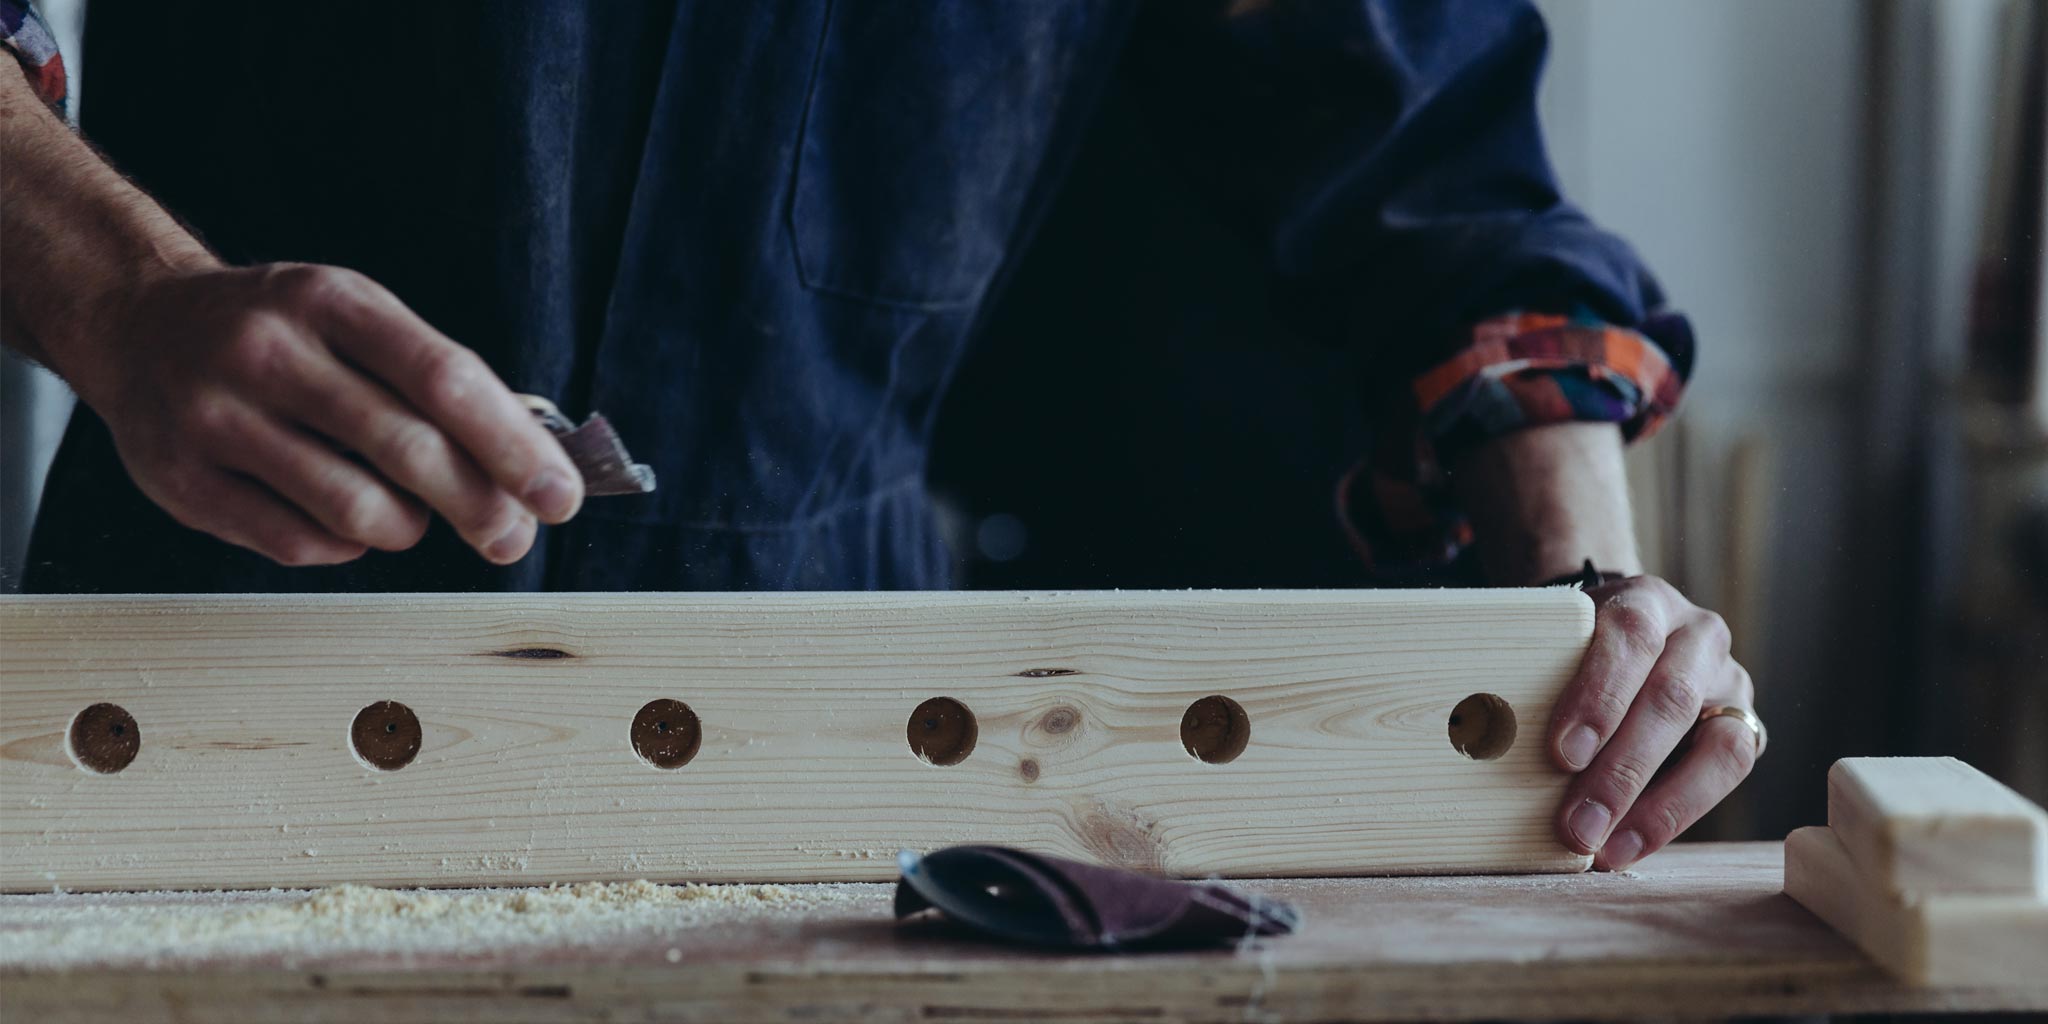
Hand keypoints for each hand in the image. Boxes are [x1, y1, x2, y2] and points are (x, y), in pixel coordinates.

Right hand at [63, 262, 583, 565]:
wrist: (137, 324)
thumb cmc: (279, 331)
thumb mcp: (355, 318)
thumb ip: (437, 380)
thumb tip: (533, 462)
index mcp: (331, 300)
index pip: (444, 376)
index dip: (513, 445)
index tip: (561, 494)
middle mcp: (268, 351)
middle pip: (407, 450)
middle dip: (480, 506)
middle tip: (513, 537)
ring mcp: (217, 417)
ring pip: (356, 510)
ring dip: (407, 527)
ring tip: (410, 513)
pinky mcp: (182, 480)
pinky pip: (299, 543)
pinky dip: (344, 544)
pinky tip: (343, 520)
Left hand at [1549, 575, 1757, 869]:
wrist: (1627, 638)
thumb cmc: (1575, 649)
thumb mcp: (1556, 642)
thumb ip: (1532, 675)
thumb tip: (1485, 740)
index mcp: (1646, 601)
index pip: (1629, 635)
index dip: (1598, 696)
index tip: (1561, 754)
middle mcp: (1698, 636)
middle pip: (1670, 698)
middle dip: (1620, 770)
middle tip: (1576, 825)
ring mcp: (1729, 682)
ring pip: (1717, 745)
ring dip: (1657, 807)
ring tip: (1604, 850)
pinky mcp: (1745, 727)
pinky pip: (1726, 776)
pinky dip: (1676, 817)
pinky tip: (1630, 847)